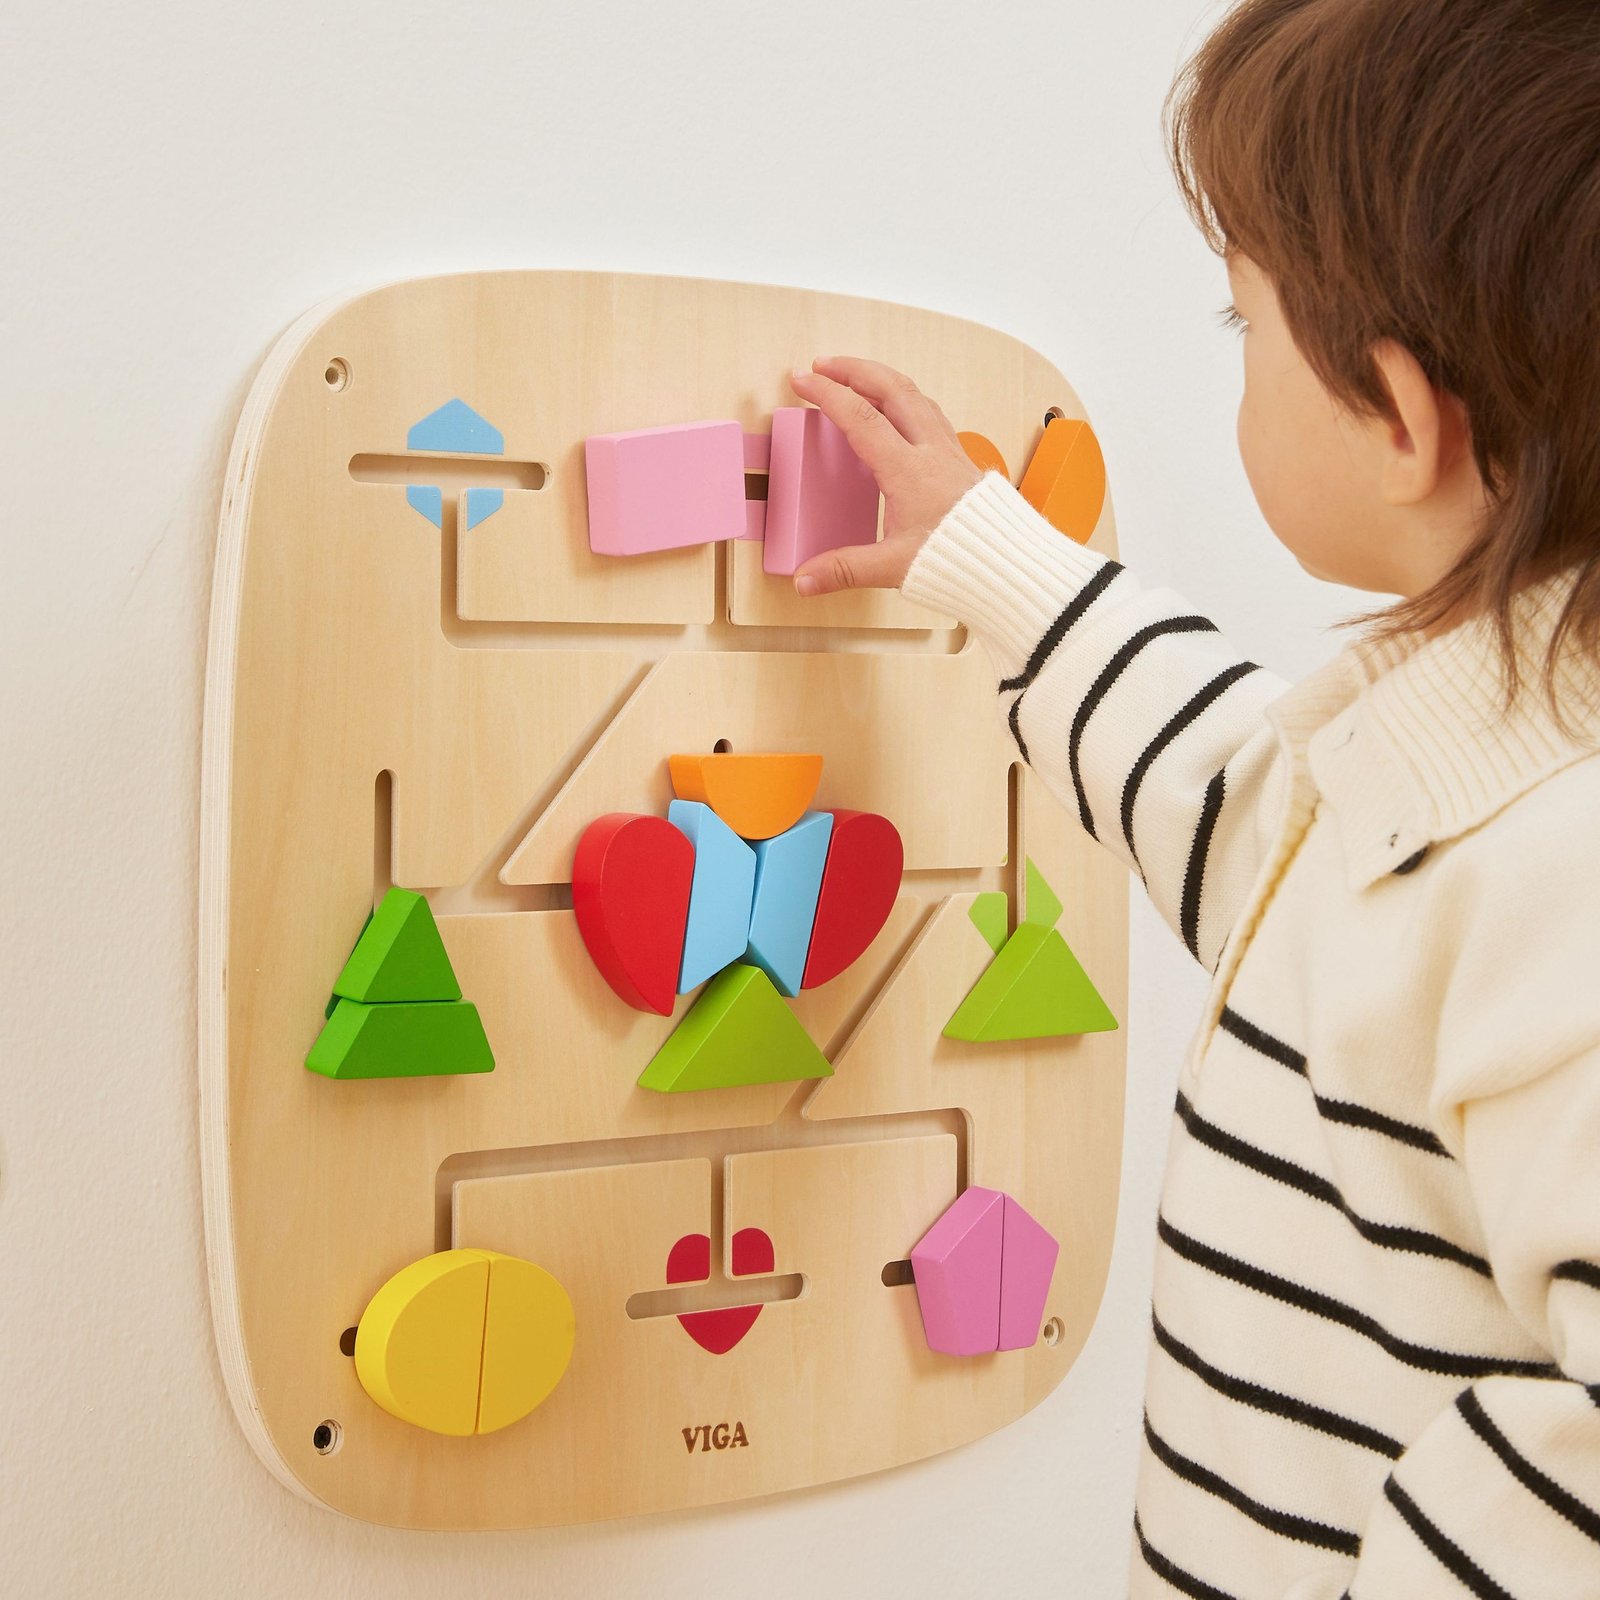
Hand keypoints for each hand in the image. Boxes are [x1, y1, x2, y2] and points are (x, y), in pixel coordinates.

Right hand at [786, 356, 982, 594]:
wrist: (1006, 563)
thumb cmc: (960, 560)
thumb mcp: (893, 568)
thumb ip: (844, 570)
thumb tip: (804, 580)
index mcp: (909, 471)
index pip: (861, 418)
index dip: (827, 394)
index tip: (802, 380)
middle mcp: (931, 451)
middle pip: (891, 388)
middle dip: (853, 370)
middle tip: (824, 365)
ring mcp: (948, 450)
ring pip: (914, 395)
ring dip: (881, 378)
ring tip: (855, 377)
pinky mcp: (958, 458)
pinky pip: (930, 413)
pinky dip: (905, 399)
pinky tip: (897, 408)